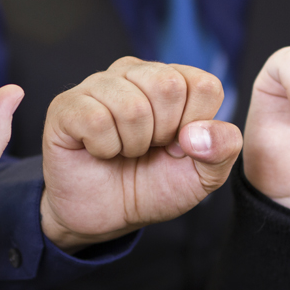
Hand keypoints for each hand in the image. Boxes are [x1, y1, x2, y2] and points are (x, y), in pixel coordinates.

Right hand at [40, 57, 242, 251]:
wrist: (107, 216)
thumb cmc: (153, 186)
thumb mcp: (202, 176)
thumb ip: (223, 149)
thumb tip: (196, 133)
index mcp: (174, 81)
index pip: (204, 85)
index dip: (196, 126)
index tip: (178, 144)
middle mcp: (136, 73)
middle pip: (168, 85)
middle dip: (163, 134)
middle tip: (148, 148)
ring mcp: (98, 85)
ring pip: (132, 106)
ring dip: (132, 145)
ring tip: (123, 151)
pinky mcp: (67, 105)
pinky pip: (97, 120)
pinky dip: (104, 149)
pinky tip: (99, 151)